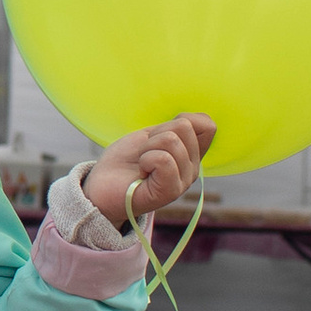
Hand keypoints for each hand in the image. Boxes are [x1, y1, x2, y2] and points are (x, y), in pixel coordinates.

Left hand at [82, 113, 215, 227]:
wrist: (102, 185)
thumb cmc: (125, 160)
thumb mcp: (151, 136)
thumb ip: (175, 128)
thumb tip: (192, 120)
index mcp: (191, 154)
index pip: (207, 126)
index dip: (181, 119)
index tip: (159, 134)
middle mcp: (192, 168)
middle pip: (184, 126)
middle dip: (156, 134)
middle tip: (144, 152)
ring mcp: (184, 181)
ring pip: (171, 140)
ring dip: (147, 148)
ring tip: (142, 163)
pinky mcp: (171, 191)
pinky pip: (163, 159)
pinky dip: (146, 159)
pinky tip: (142, 172)